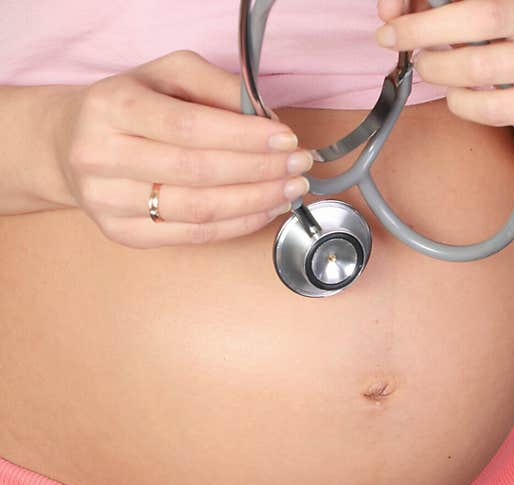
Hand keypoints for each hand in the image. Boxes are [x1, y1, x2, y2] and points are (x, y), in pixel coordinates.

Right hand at [54, 50, 312, 247]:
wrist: (70, 143)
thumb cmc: (129, 105)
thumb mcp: (168, 75)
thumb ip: (218, 86)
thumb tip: (267, 120)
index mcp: (113, 107)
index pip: (190, 128)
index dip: (245, 137)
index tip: (287, 139)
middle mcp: (102, 156)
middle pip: (198, 172)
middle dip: (261, 171)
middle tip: (299, 167)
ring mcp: (109, 201)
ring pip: (200, 210)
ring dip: (257, 202)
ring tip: (290, 189)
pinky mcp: (124, 234)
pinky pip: (195, 235)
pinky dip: (239, 224)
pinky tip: (266, 209)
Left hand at [376, 0, 513, 138]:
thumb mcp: (491, 20)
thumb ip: (444, 10)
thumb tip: (390, 11)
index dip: (431, 0)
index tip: (392, 8)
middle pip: (481, 17)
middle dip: (423, 28)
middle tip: (391, 37)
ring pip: (480, 67)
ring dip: (438, 69)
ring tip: (427, 68)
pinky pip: (491, 108)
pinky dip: (460, 103)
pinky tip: (457, 96)